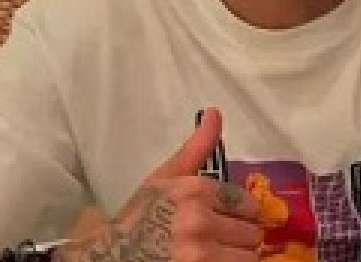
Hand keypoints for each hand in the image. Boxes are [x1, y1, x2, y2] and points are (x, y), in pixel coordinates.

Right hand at [56, 108, 261, 260]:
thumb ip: (196, 148)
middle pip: (251, 232)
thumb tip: (215, 112)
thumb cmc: (138, 218)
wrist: (109, 256)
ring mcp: (200, 255)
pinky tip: (211, 261)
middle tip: (218, 239)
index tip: (226, 219)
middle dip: (239, 236)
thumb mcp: (164, 178)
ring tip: (215, 254)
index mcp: (195, 191)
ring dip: (236, 257)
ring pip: (248, 257)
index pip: (246, 204)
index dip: (239, 213)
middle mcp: (200, 221)